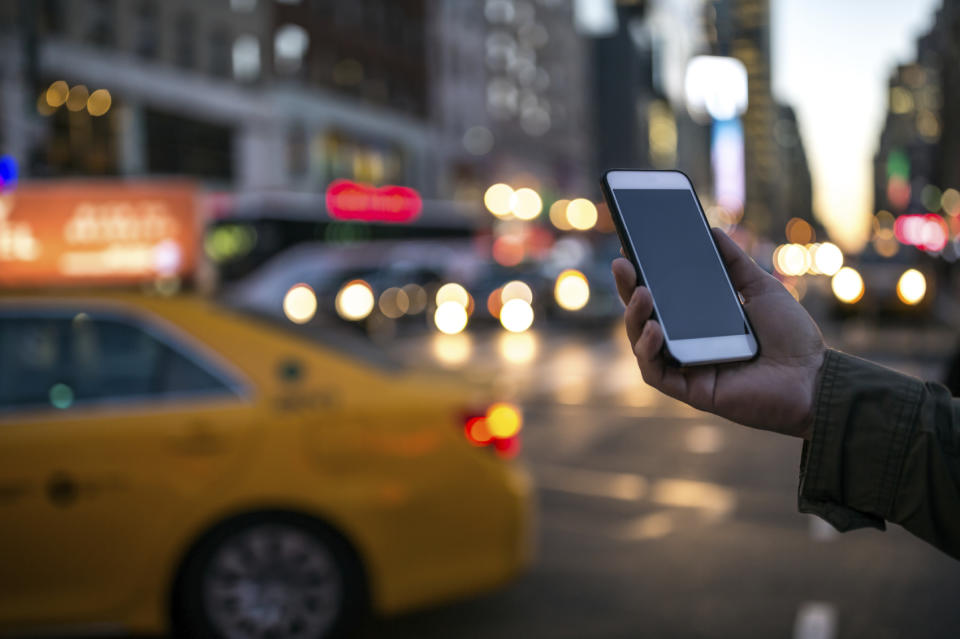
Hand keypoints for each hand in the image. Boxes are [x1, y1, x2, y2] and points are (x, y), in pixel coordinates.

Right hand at [611, 229, 825, 438]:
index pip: (660, 296)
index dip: (641, 275)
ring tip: (642, 294)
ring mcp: (686, 368)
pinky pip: (656, 373)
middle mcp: (687, 343)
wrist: (815, 375)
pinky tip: (655, 329)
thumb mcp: (761, 288)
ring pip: (642, 344)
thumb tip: (712, 231)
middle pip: (643, 317)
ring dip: (634, 318)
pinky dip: (648, 352)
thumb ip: (735, 263)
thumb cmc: (791, 336)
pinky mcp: (691, 391)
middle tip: (623, 265)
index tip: (629, 249)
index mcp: (699, 320)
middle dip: (628, 290)